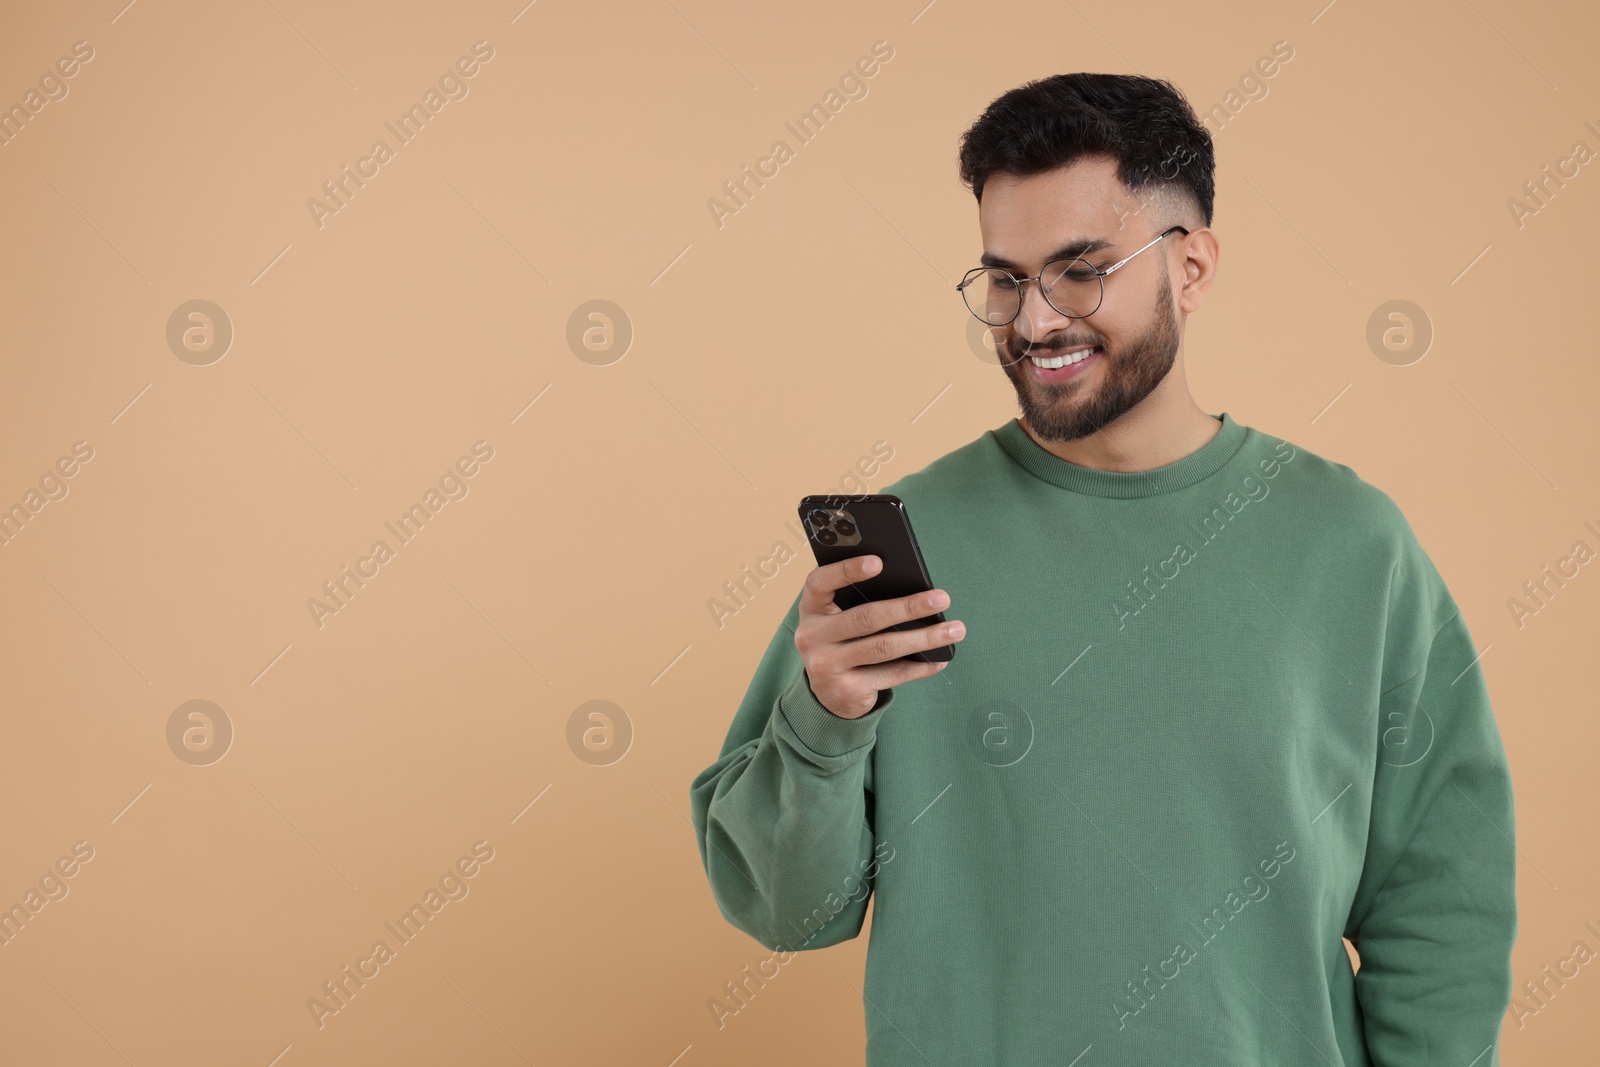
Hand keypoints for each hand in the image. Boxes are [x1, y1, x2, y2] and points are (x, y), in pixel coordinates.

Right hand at [794, 554, 965, 718]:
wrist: (829, 693)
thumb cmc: (844, 640)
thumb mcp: (839, 618)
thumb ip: (859, 600)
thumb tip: (912, 587)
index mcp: (810, 608)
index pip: (820, 582)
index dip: (847, 571)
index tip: (879, 562)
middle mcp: (812, 637)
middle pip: (866, 617)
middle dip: (908, 607)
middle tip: (941, 598)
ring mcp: (827, 666)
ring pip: (883, 648)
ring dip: (924, 638)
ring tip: (954, 630)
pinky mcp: (847, 689)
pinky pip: (892, 674)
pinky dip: (921, 666)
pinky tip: (940, 658)